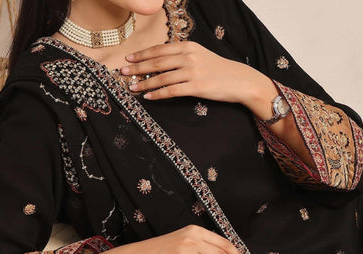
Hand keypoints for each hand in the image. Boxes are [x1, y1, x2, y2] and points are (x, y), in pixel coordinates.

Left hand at [120, 41, 271, 104]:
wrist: (239, 81)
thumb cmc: (219, 70)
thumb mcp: (200, 56)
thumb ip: (182, 56)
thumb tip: (161, 62)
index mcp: (188, 46)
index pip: (159, 50)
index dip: (142, 54)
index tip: (128, 58)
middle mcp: (188, 56)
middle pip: (156, 62)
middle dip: (137, 68)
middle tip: (123, 72)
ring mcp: (192, 71)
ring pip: (161, 77)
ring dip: (144, 83)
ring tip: (131, 87)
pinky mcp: (196, 86)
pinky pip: (171, 91)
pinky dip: (158, 94)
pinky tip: (148, 97)